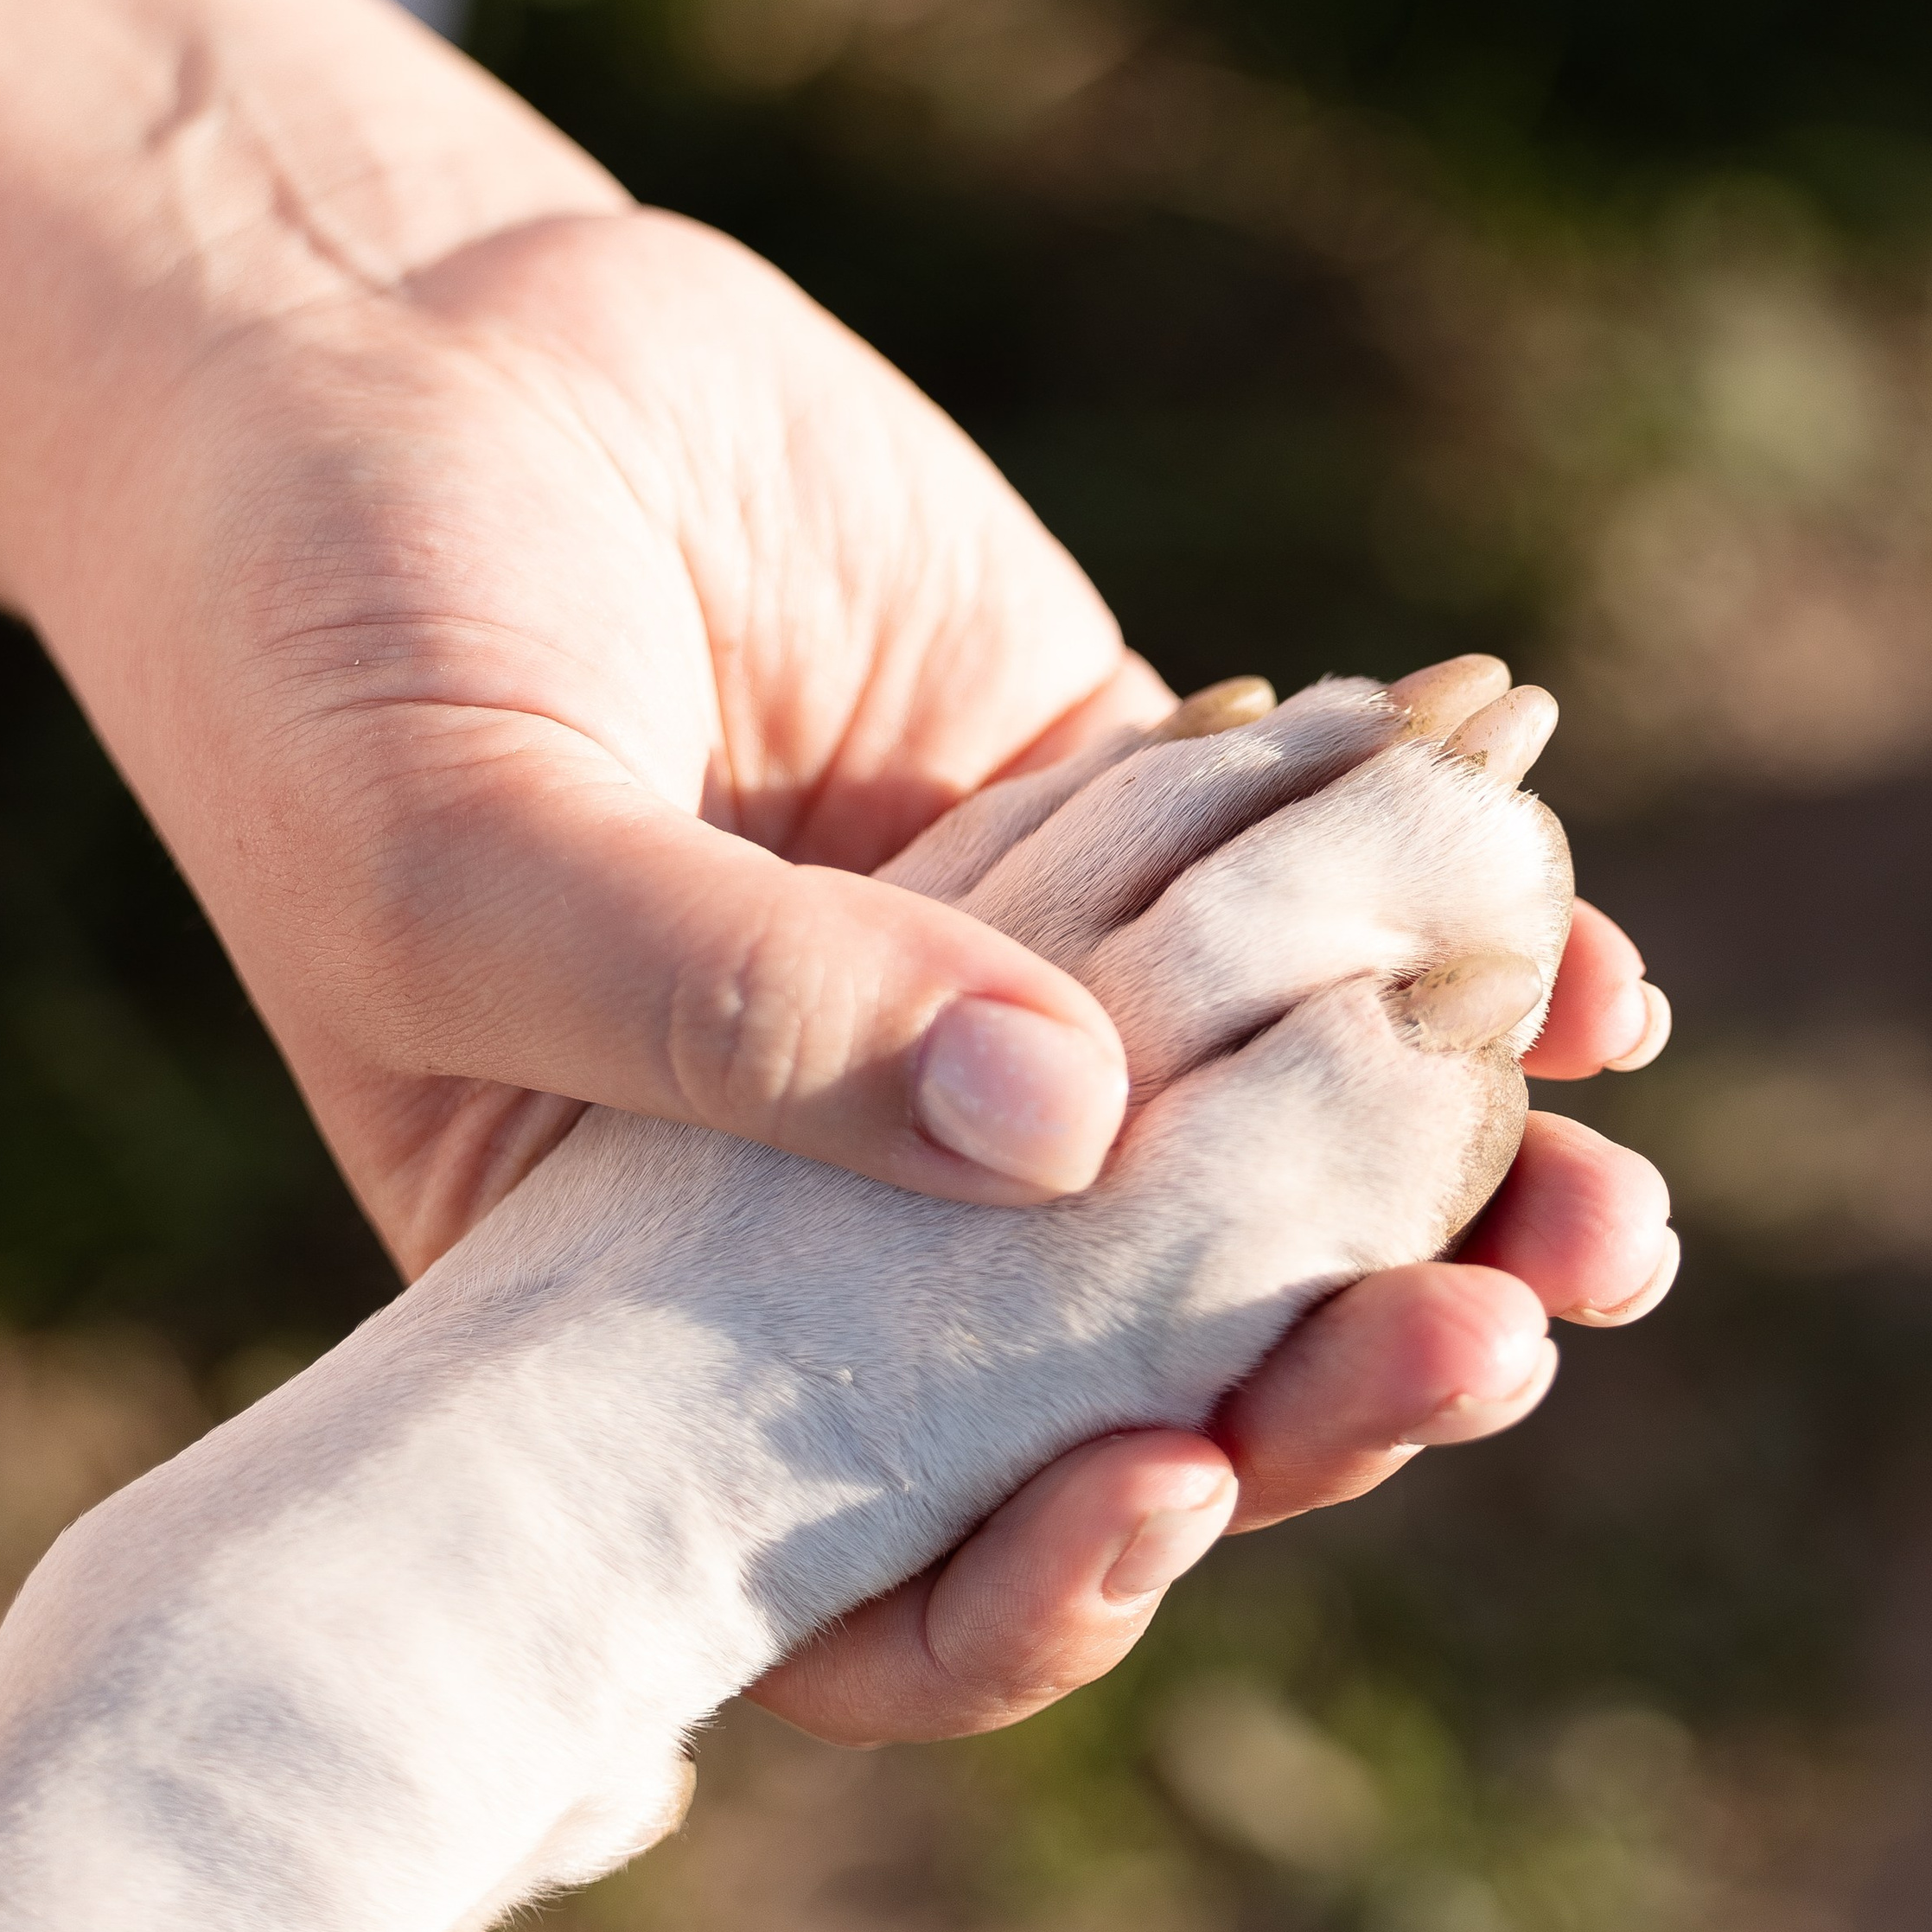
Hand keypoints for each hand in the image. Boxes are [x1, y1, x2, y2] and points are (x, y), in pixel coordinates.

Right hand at [46, 201, 1675, 1742]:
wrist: (388, 350)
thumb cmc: (323, 645)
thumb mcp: (465, 857)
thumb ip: (730, 1011)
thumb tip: (1070, 1138)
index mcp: (666, 1311)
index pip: (870, 1547)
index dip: (1032, 1581)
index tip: (1169, 1488)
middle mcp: (864, 1204)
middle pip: (1123, 1384)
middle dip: (1316, 1396)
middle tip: (1480, 1345)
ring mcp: (1009, 1013)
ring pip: (1263, 1182)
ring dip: (1450, 1222)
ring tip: (1607, 1226)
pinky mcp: (1116, 813)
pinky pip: (1317, 924)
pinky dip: (1457, 958)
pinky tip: (1590, 972)